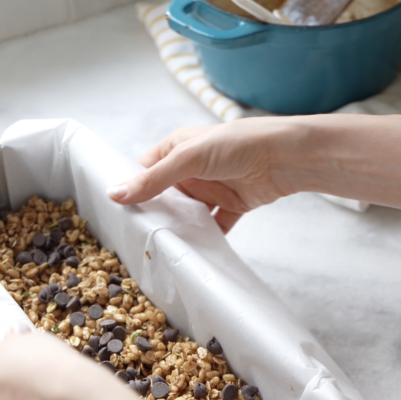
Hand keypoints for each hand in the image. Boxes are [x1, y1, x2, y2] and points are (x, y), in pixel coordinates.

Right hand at [109, 115, 400, 223]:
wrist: (286, 157)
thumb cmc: (238, 144)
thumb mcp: (189, 158)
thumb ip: (154, 179)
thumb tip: (116, 194)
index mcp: (176, 148)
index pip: (144, 171)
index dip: (131, 190)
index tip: (114, 216)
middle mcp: (192, 169)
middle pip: (165, 196)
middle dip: (153, 215)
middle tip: (134, 241)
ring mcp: (212, 189)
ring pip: (188, 215)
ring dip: (179, 230)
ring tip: (161, 252)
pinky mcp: (231, 207)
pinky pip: (213, 227)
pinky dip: (206, 240)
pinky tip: (194, 255)